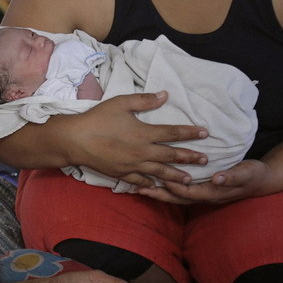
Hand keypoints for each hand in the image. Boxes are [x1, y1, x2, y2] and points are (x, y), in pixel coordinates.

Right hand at [69, 92, 208, 188]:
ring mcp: (133, 165)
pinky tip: (158, 187)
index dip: (190, 133)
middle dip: (190, 158)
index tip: (205, 133)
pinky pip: (141, 181)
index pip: (173, 133)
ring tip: (189, 180)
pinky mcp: (122, 174)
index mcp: (144, 133)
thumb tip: (165, 95)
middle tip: (206, 160)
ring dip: (177, 176)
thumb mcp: (121, 103)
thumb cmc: (98, 118)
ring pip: (160, 173)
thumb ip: (145, 100)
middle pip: (171, 156)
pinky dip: (151, 185)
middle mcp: (142, 152)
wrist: (76, 140)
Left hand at [137, 159, 272, 204]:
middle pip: (177, 198)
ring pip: (177, 196)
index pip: (188, 192)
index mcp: (213, 192)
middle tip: (139, 187)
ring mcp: (204, 194)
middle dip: (159, 193)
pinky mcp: (203, 188)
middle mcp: (206, 196)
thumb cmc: (254, 175)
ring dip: (160, 192)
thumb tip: (217, 179)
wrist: (262, 181)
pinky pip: (182, 190)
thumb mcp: (246, 173)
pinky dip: (168, 188)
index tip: (157, 180)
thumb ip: (232, 177)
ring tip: (141, 186)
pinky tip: (158, 181)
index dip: (173, 187)